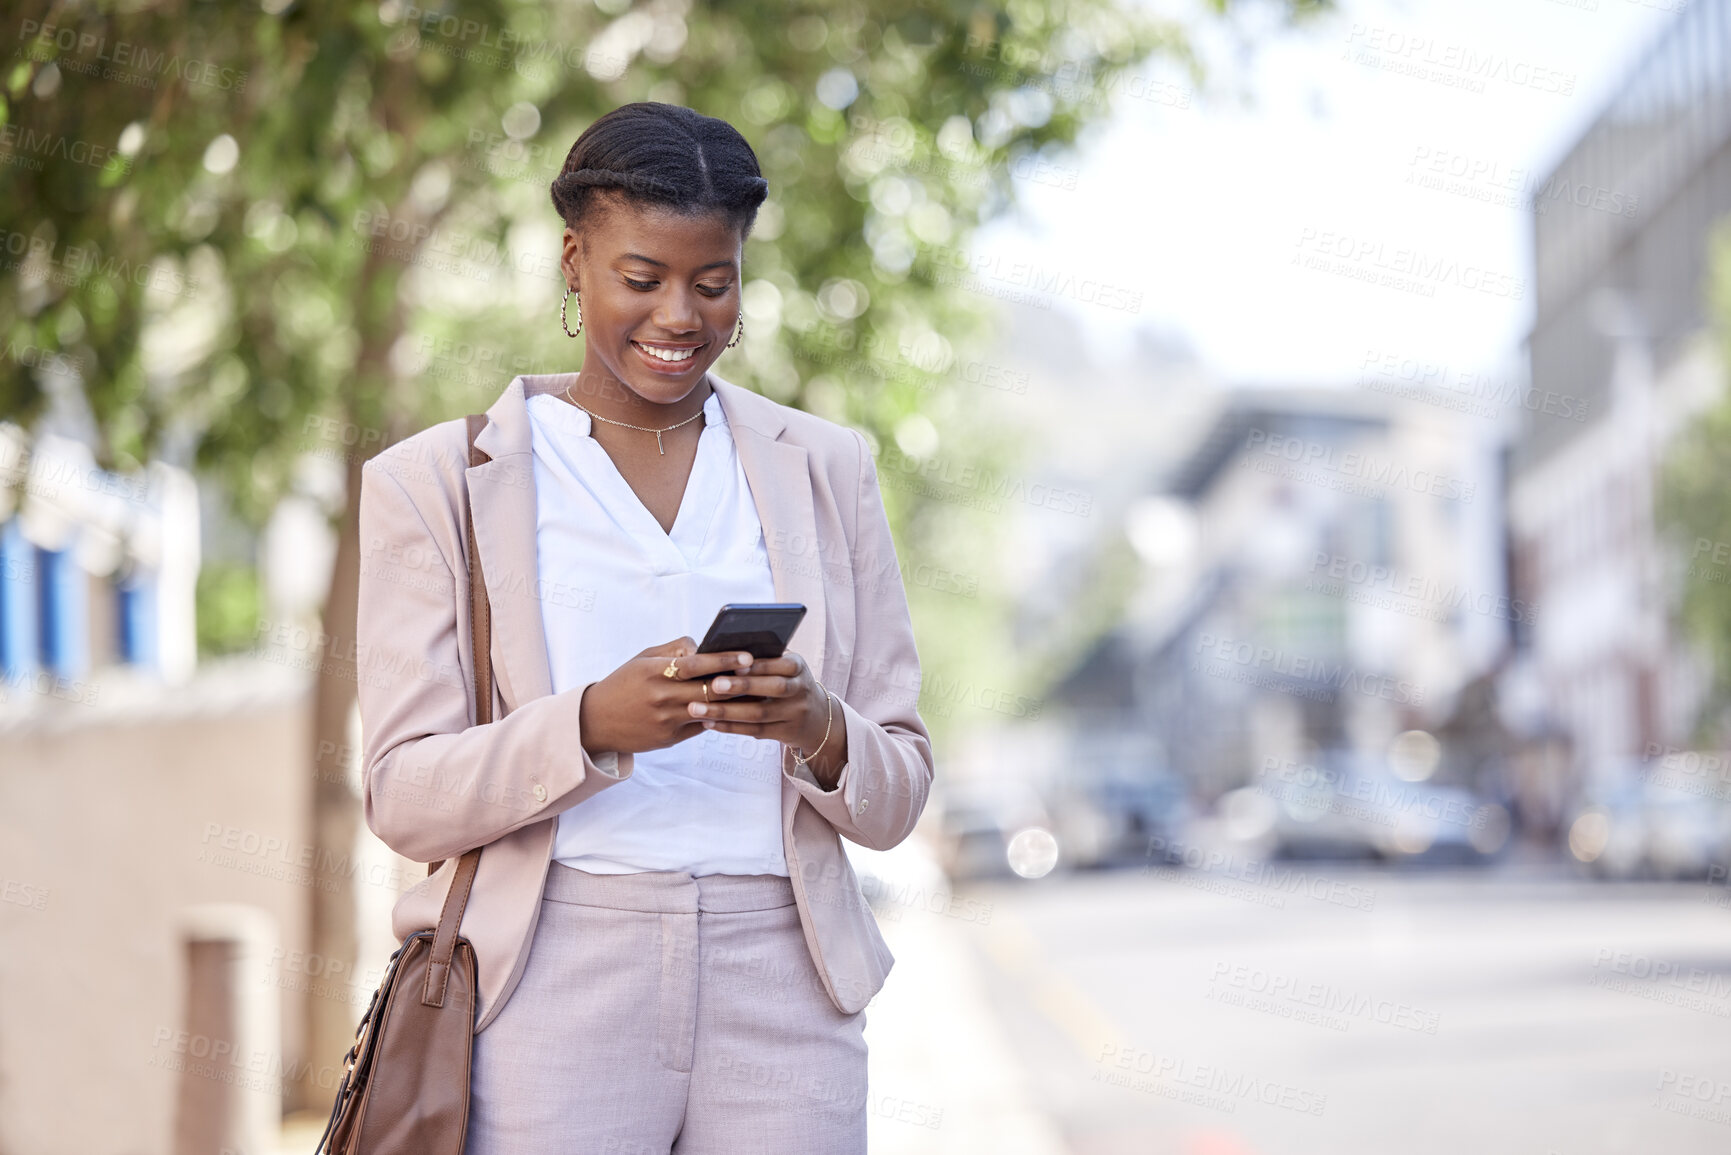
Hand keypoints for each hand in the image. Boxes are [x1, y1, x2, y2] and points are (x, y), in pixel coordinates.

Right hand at [578, 637, 753, 756]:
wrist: (596, 722)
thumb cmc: (624, 683)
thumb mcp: (642, 659)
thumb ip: (673, 649)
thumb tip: (703, 646)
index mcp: (654, 672)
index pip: (696, 664)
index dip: (724, 659)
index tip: (747, 655)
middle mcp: (661, 697)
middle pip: (710, 690)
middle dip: (738, 682)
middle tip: (762, 675)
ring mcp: (666, 721)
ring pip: (710, 711)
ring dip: (734, 703)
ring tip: (757, 693)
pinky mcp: (669, 739)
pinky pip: (701, 727)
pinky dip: (718, 718)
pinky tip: (737, 711)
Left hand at [688, 650, 847, 786]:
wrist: (816, 717)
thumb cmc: (787, 682)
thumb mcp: (784, 667)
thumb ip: (763, 658)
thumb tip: (723, 652)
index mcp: (798, 667)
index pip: (781, 663)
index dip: (759, 665)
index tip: (734, 664)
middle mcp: (800, 690)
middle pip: (773, 688)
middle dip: (743, 686)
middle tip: (714, 684)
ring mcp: (794, 714)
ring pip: (759, 714)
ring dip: (726, 711)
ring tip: (697, 708)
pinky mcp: (784, 733)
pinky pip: (755, 731)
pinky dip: (730, 727)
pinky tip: (708, 722)